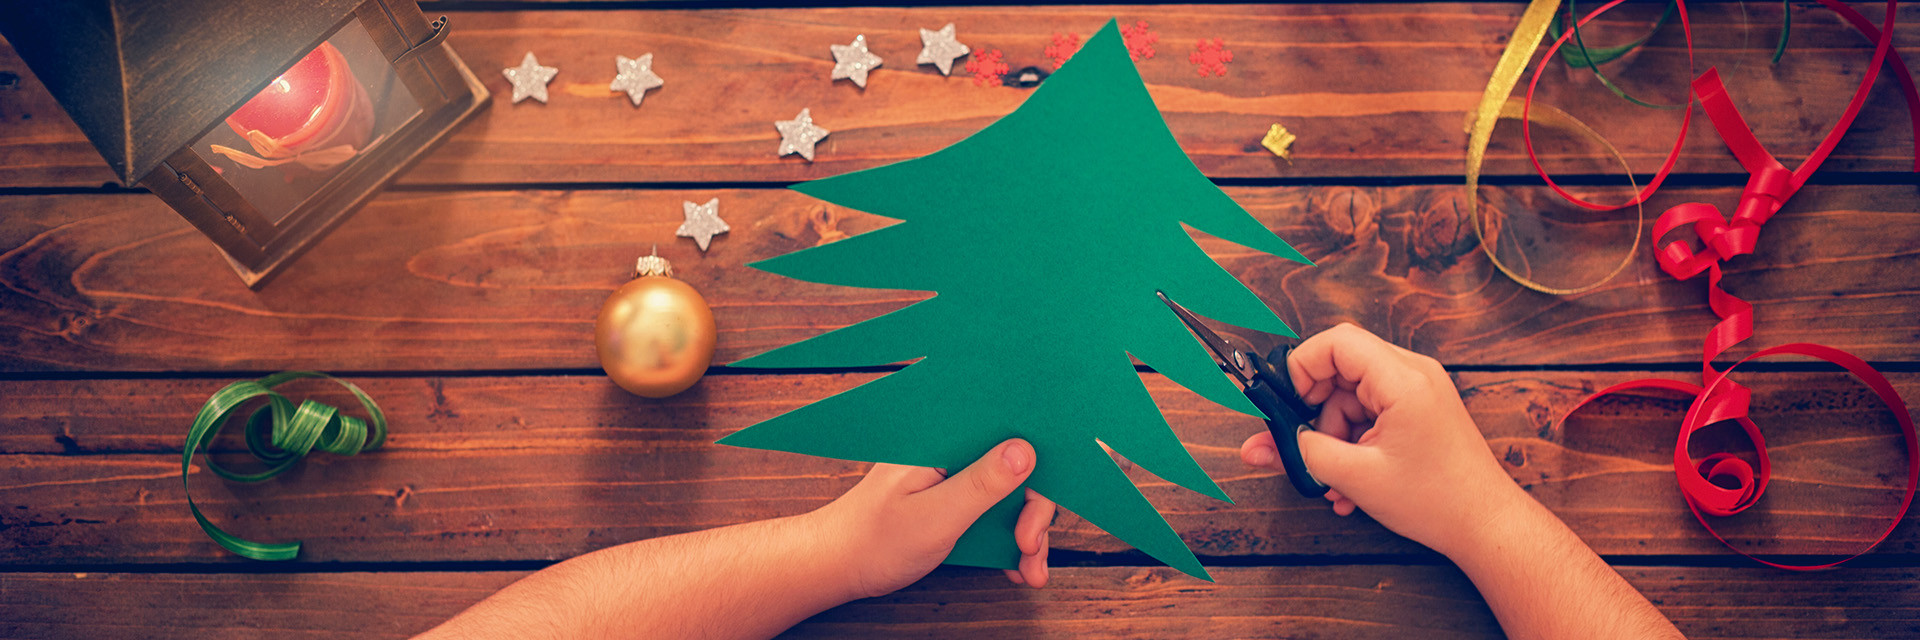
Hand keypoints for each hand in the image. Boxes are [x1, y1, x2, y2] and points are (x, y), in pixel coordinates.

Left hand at [811, 439, 1054, 598]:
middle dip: (1033, 513)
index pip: (1006, 436)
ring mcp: (952, 474)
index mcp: (942, 438)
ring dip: (1026, 533)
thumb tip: (1026, 450)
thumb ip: (981, 484)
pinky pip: (991, 511)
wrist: (838, 565)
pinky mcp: (952, 497)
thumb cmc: (874, 540)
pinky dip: (1007, 539)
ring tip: (1030, 570)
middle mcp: (951, 449)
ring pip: (1008, 494)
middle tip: (1029, 548)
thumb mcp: (936, 516)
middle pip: (1015, 469)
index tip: (1037, 512)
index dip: (1035, 470)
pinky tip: (1016, 566)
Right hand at [1238, 324, 1524, 557]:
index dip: (1302, 368)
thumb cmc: (1437, 500)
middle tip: (1307, 446)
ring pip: (1352, 397)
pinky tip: (1351, 482)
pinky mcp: (1418, 410)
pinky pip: (1370, 413)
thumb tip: (1260, 445)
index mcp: (1403, 379)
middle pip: (1341, 370)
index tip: (1289, 405)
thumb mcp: (1356, 477)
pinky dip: (1354, 442)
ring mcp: (1418, 391)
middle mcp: (1413, 374)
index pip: (1337, 342)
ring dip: (1334, 436)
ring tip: (1337, 481)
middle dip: (1317, 412)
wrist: (1486, 525)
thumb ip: (1302, 453)